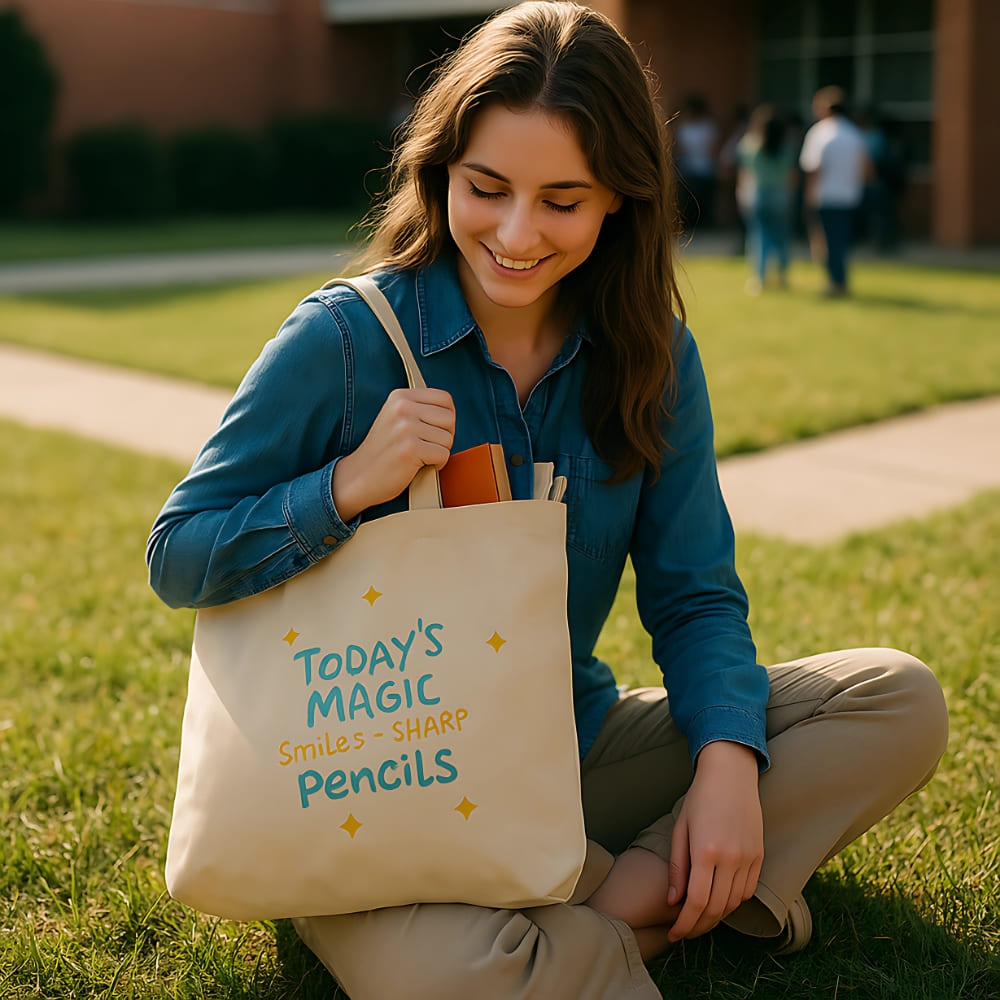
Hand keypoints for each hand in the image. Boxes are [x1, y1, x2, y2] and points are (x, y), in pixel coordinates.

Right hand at [332, 388, 455, 520]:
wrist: (359, 476)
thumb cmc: (383, 451)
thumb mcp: (396, 418)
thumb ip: (420, 409)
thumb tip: (451, 411)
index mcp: (400, 396)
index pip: (445, 398)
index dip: (447, 418)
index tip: (434, 431)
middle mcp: (402, 407)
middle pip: (450, 418)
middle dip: (445, 436)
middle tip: (427, 447)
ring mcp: (406, 427)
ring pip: (448, 438)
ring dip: (439, 452)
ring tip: (420, 456)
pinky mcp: (410, 448)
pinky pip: (443, 455)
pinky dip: (437, 465)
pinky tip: (420, 465)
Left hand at [666, 740, 762, 941]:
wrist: (731, 774)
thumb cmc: (699, 798)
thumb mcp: (680, 828)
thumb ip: (677, 868)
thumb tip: (674, 902)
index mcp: (706, 851)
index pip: (696, 903)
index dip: (684, 925)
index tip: (673, 934)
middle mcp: (730, 858)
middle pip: (716, 909)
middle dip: (698, 926)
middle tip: (684, 931)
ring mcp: (748, 858)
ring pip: (733, 904)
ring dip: (716, 917)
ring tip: (699, 918)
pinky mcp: (759, 855)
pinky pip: (747, 891)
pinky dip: (733, 902)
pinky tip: (719, 901)